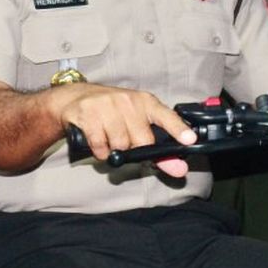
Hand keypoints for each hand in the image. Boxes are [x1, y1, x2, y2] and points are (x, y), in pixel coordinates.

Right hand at [56, 85, 195, 177]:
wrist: (77, 97)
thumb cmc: (114, 112)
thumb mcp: (138, 122)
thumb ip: (160, 149)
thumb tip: (179, 169)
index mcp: (146, 102)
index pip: (167, 116)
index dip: (178, 129)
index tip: (190, 140)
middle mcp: (129, 101)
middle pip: (142, 140)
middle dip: (135, 147)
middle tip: (126, 140)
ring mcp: (108, 106)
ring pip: (120, 145)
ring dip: (115, 150)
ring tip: (110, 137)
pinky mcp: (89, 113)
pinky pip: (100, 146)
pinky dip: (100, 151)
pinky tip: (99, 139)